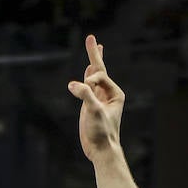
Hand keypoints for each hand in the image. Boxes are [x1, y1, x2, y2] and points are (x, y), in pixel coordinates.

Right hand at [67, 34, 124, 162]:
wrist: (100, 150)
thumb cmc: (101, 132)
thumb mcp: (93, 112)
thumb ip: (85, 96)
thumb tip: (72, 84)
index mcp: (115, 93)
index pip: (100, 76)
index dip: (90, 80)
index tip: (85, 90)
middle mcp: (108, 93)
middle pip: (100, 69)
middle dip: (95, 53)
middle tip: (91, 37)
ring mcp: (99, 99)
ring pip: (94, 76)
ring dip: (93, 61)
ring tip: (95, 46)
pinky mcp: (90, 105)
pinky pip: (88, 87)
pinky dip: (87, 76)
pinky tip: (88, 69)